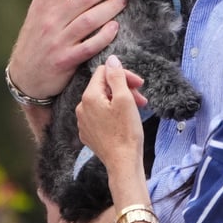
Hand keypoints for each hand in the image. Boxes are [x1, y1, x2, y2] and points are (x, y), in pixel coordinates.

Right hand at [7, 0, 133, 101]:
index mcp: (43, 4)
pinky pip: (91, 45)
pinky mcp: (67, 60)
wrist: (24, 78)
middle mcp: (51, 19)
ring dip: (112, 7)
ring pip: (91, 19)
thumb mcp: (37, 12)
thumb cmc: (35, 40)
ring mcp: (59, 40)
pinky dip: (105, 35)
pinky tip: (115, 27)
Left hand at [77, 55, 147, 175]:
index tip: (138, 84)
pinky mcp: (88, 134)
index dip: (123, 74)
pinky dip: (112, 114)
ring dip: (120, 101)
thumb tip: (111, 59)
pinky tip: (125, 121)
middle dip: (123, 88)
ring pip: (102, 102)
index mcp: (89, 96)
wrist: (122, 163)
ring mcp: (83, 122)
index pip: (104, 72)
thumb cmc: (126, 131)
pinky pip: (99, 116)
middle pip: (103, 87)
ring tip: (137, 109)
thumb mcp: (124, 99)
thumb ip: (116, 76)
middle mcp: (81, 108)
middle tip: (141, 98)